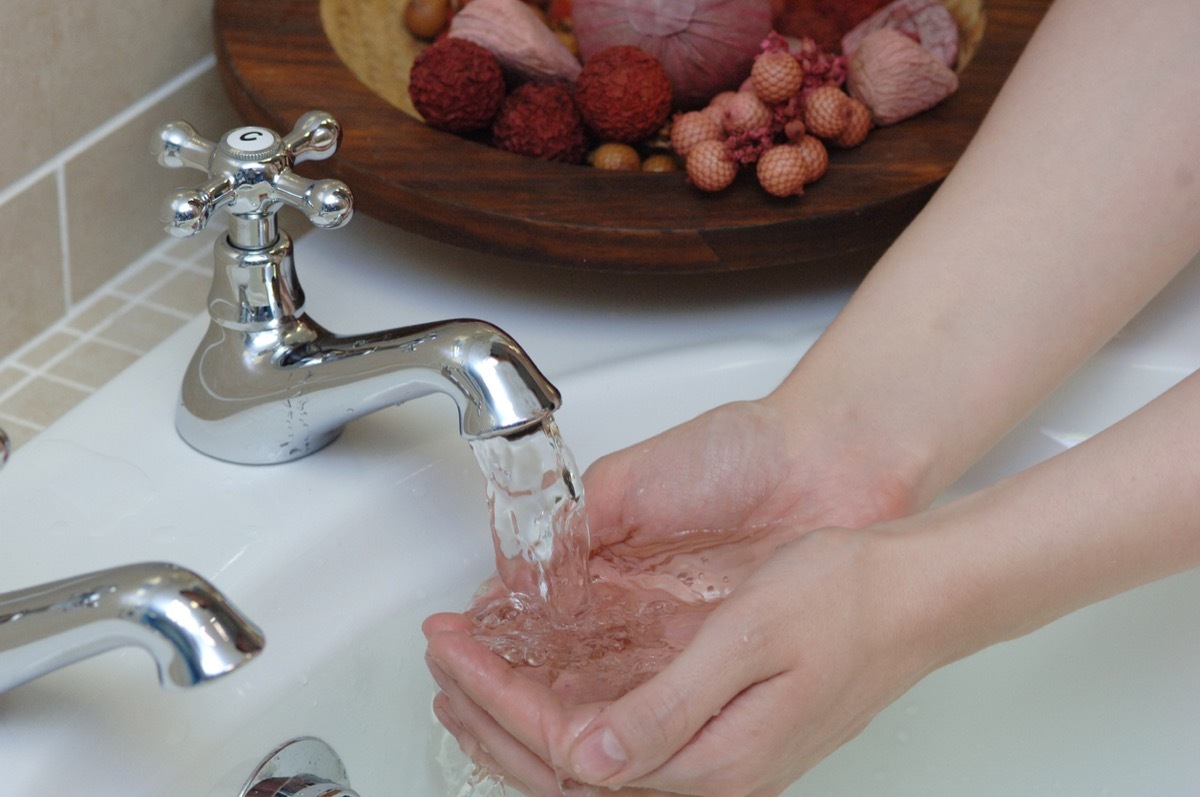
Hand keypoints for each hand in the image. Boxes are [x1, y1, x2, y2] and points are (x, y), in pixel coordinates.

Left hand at [426, 525, 941, 795]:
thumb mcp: (751, 639)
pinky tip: (545, 688)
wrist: (914, 596)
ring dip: (518, 719)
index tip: (454, 651)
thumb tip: (587, 761)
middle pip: (565, 770)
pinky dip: (564, 713)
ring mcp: (714, 759)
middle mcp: (708, 774)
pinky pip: (618, 739)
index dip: (497, 701)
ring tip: (471, 678)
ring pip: (586, 759)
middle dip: (488, 715)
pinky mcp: (719, 734)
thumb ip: (667, 707)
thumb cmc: (845, 603)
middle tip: (442, 660)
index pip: (568, 748)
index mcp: (709, 758)